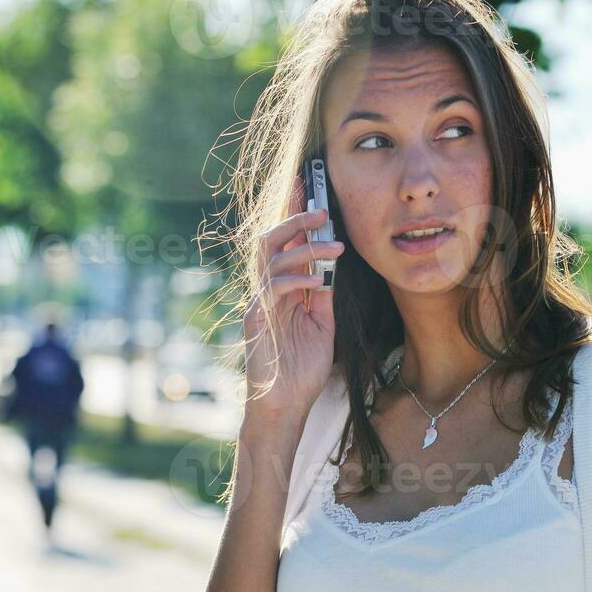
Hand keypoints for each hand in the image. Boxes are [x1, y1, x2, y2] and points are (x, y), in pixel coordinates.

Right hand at [242, 175, 345, 437]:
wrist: (283, 405)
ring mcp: (259, 304)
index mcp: (281, 289)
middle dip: (295, 219)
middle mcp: (266, 291)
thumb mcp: (321, 325)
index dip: (293, 214)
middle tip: (322, 208)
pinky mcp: (256, 320)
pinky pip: (274, 288)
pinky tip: (318, 280)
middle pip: (271, 240)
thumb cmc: (300, 369)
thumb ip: (321, 295)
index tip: (309, 186)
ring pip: (272, 258)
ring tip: (335, 246)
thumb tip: (332, 265)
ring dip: (305, 247)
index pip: (285, 244)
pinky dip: (297, 279)